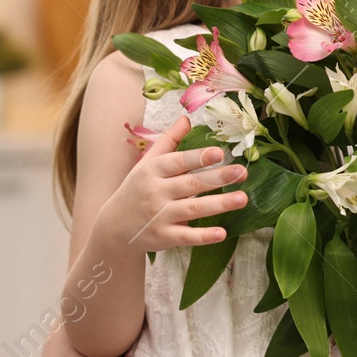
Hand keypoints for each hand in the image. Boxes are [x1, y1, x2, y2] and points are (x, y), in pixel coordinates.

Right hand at [98, 114, 248, 253]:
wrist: (114, 227)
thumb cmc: (137, 189)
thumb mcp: (148, 163)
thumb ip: (169, 141)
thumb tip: (187, 118)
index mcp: (153, 170)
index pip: (178, 161)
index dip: (198, 157)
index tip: (219, 153)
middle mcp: (156, 192)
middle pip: (191, 183)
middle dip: (218, 177)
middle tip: (242, 172)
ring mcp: (159, 216)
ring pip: (193, 208)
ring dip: (219, 204)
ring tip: (242, 198)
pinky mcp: (164, 237)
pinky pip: (186, 236)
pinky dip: (203, 236)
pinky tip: (223, 233)